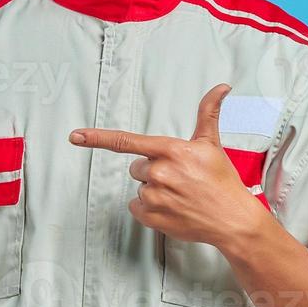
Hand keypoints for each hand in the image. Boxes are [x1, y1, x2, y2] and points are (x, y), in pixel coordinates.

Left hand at [67, 83, 262, 248]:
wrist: (232, 219)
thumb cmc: (222, 181)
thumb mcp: (212, 144)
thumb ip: (208, 113)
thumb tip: (222, 87)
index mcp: (170, 151)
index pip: (126, 141)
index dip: (97, 138)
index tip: (75, 136)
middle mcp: (159, 173)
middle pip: (136, 167)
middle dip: (153, 171)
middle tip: (179, 178)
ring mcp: (155, 197)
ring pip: (139, 188)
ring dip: (155, 191)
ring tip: (180, 195)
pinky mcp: (152, 218)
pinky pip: (137, 207)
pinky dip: (151, 209)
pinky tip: (172, 208)